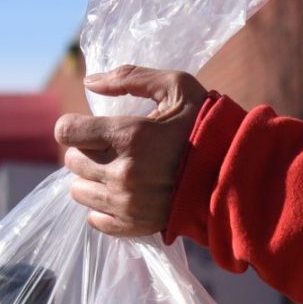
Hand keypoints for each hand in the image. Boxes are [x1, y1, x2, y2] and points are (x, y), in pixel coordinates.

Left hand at [55, 66, 207, 236]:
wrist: (236, 175)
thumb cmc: (207, 126)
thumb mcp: (177, 87)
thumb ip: (130, 78)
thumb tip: (89, 82)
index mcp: (130, 135)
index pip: (66, 131)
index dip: (75, 125)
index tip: (90, 126)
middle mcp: (123, 172)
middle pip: (71, 161)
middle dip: (86, 150)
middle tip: (111, 147)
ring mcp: (127, 203)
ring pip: (79, 191)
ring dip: (91, 178)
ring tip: (117, 170)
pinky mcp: (134, 226)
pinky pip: (95, 219)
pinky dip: (103, 207)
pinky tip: (123, 193)